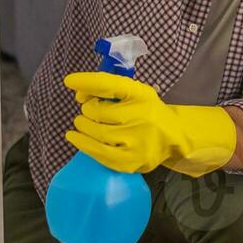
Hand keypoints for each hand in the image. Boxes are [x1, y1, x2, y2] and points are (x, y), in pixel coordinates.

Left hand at [63, 72, 236, 176]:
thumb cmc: (147, 111)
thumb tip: (78, 94)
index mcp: (141, 95)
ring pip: (96, 133)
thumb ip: (107, 89)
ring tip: (82, 124)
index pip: (109, 85)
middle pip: (98, 112)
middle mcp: (141, 116)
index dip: (87, 82)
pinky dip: (83, 144)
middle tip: (88, 112)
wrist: (173, 137)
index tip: (69, 81)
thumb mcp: (134, 93)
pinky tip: (76, 138)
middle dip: (87, 111)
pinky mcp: (130, 161)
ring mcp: (136, 141)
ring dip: (83, 126)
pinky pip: (99, 153)